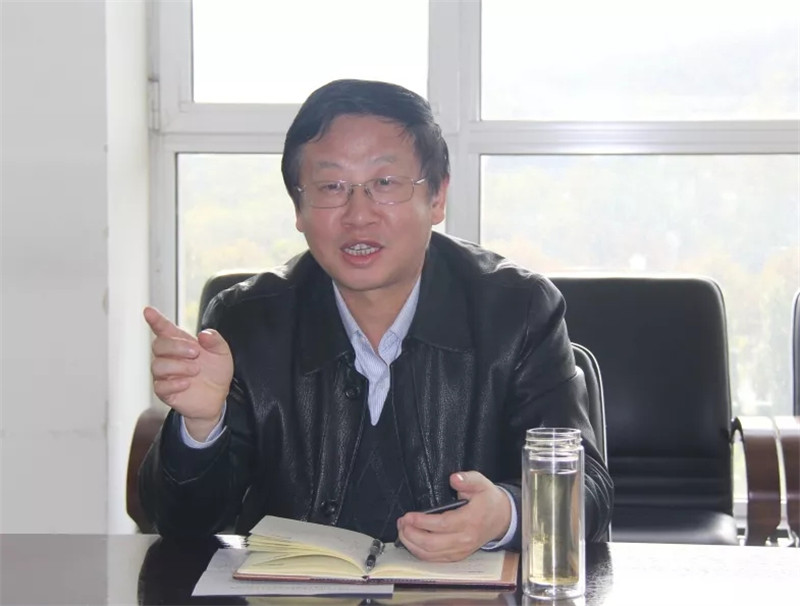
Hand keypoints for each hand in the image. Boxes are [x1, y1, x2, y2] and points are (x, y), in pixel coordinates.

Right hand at [143, 306, 232, 439]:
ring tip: (196, 370)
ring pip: (157, 365)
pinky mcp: (165, 392)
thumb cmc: (216, 372)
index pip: (163, 328)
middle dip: (176, 346)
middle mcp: (169, 357)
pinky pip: (160, 386)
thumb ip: (215, 340)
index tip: (148, 311)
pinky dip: (174, 383)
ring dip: (178, 366)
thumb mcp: (222, 353)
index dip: (155, 320)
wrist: (218, 397)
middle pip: (158, 345)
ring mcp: (165, 374)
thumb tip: (203, 334)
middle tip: (196, 353)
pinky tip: (187, 383)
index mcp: (180, 343)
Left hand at [396, 471, 511, 561]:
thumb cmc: (488, 500)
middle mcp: (465, 539)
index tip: (408, 516)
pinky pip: (435, 559)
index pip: (442, 525)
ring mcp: (461, 550)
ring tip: (402, 531)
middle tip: (401, 523)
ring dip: (412, 544)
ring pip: (431, 554)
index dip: (422, 522)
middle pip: (432, 544)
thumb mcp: (481, 483)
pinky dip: (420, 553)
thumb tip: (453, 479)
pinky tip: (411, 542)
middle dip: (412, 534)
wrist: (502, 518)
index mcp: (470, 520)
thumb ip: (467, 479)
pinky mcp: (458, 556)